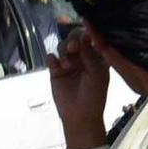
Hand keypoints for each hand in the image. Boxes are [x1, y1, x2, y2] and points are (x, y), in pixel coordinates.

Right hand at [48, 27, 110, 148]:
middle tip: (74, 48)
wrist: (80, 114)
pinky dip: (52, 59)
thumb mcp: (97, 73)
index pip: (91, 39)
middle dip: (73, 41)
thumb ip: (90, 55)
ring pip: (62, 47)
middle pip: (74, 40)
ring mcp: (68, 63)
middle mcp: (82, 57)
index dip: (87, 34)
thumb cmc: (94, 94)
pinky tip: (55, 65)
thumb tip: (84, 35)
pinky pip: (51, 59)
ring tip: (67, 65)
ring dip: (64, 52)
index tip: (85, 34)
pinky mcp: (55, 71)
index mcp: (97, 56)